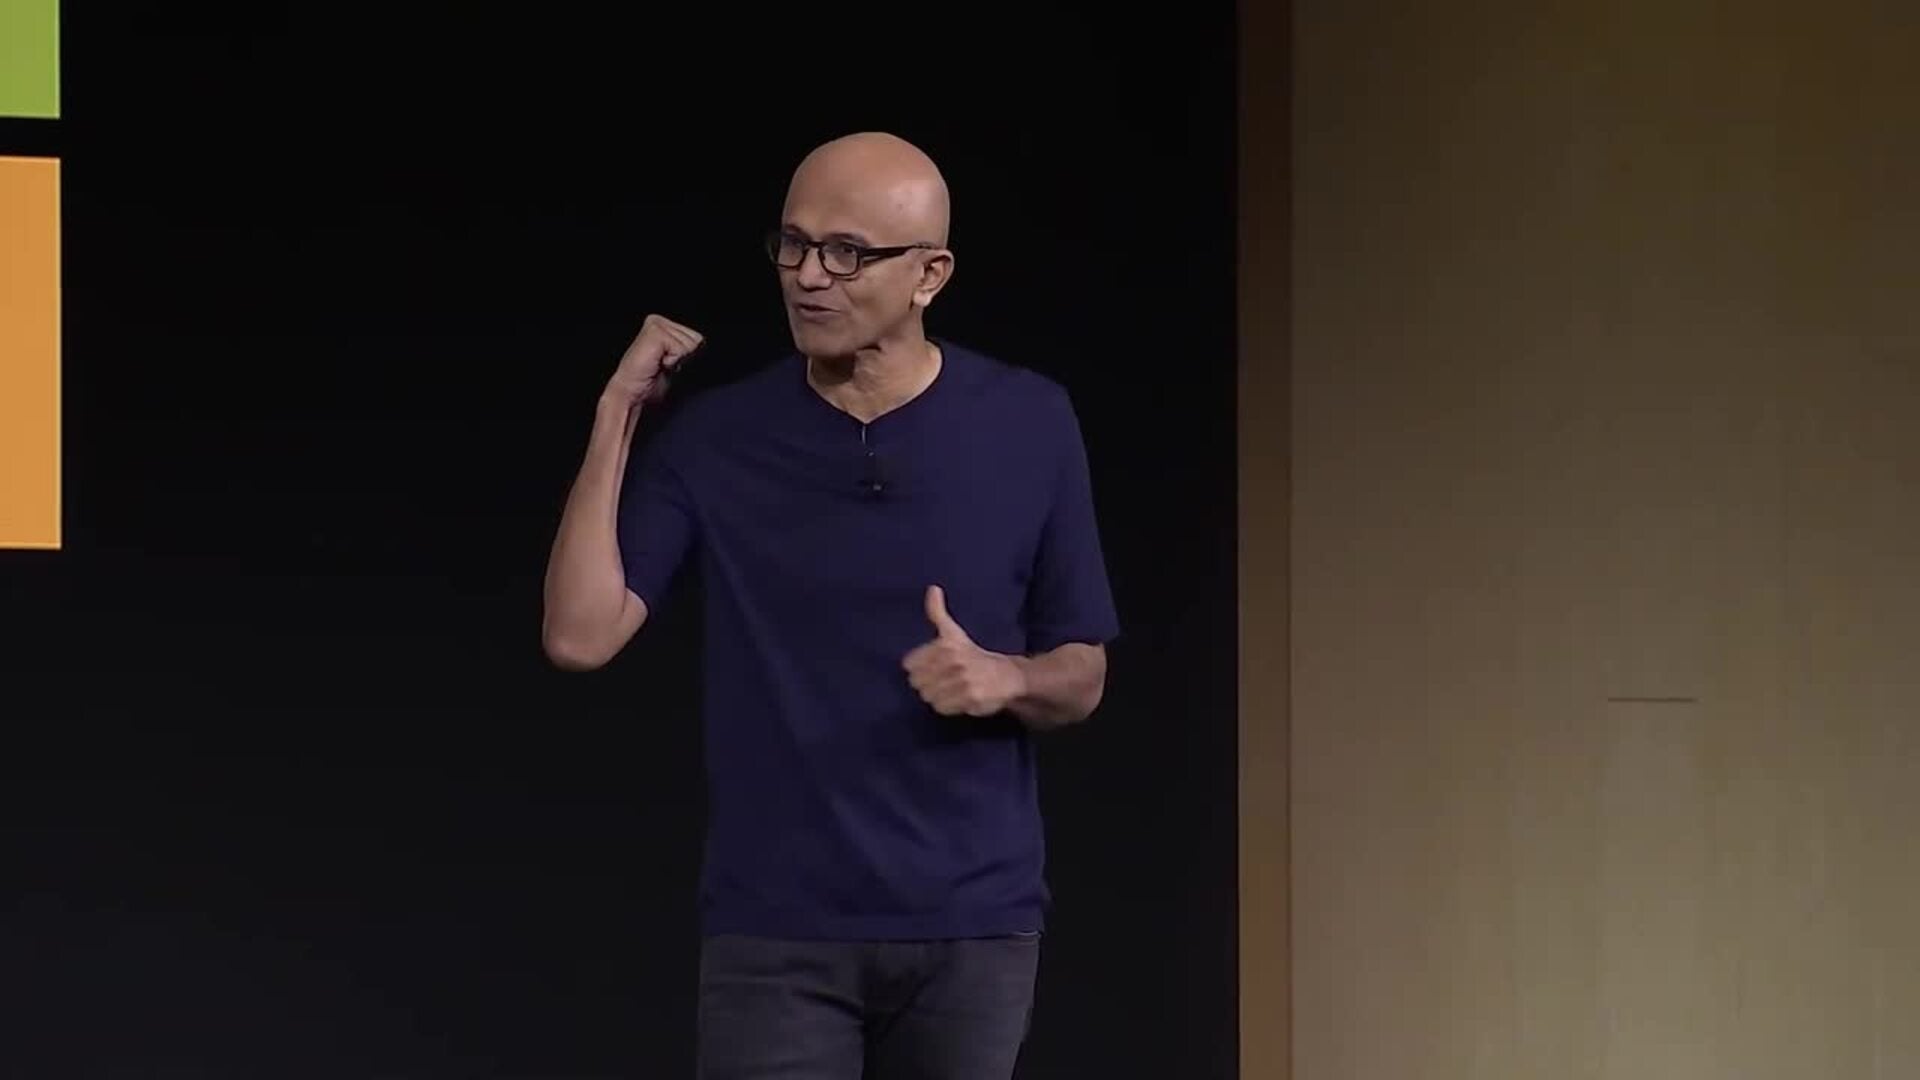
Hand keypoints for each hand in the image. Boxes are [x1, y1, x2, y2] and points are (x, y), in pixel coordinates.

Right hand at [606, 314, 703, 406]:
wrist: (631, 393)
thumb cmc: (651, 381)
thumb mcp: (676, 361)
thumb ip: (689, 349)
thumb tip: (705, 344)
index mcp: (664, 324)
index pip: (697, 338)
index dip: (688, 357)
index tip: (668, 364)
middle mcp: (658, 320)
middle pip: (696, 339)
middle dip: (683, 358)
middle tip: (663, 365)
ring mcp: (656, 324)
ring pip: (690, 344)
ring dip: (677, 360)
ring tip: (659, 365)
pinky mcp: (655, 332)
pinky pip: (682, 349)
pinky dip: (673, 361)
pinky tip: (658, 363)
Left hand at [903, 585, 1025, 716]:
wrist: (1007, 676)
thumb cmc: (974, 655)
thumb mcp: (954, 632)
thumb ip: (937, 612)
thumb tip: (932, 588)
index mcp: (946, 644)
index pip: (910, 664)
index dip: (918, 668)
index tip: (932, 667)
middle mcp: (953, 660)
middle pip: (917, 683)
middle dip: (927, 683)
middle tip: (943, 680)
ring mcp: (962, 680)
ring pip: (928, 696)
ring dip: (937, 696)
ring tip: (951, 689)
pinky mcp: (970, 698)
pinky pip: (942, 708)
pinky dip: (947, 707)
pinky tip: (958, 699)